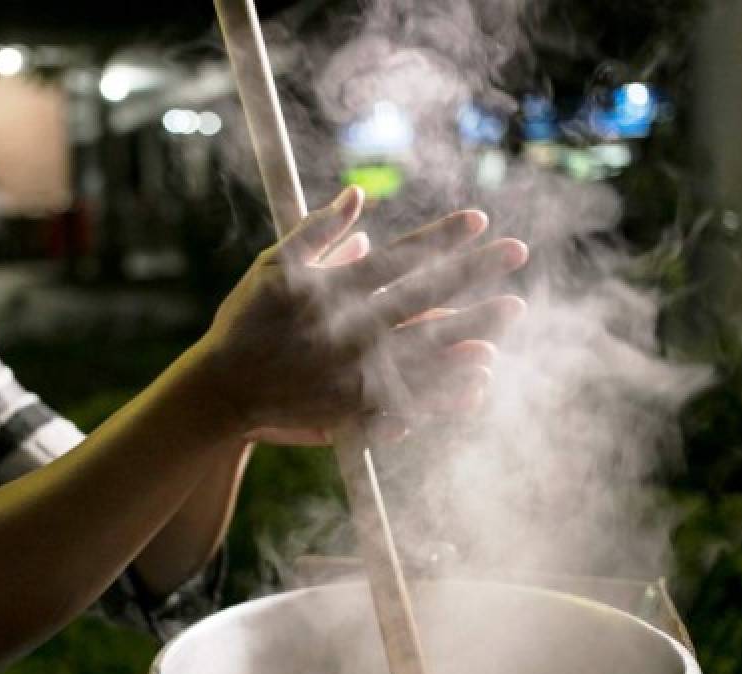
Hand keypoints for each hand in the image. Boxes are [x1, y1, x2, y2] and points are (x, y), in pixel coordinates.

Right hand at [199, 187, 527, 444]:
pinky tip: (481, 374)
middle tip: (518, 253)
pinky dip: (452, 385)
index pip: (402, 257)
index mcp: (334, 291)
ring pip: (432, 348)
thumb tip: (357, 197)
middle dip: (476, 271)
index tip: (480, 221)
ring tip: (512, 311)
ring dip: (477, 326)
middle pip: (428, 297)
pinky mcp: (360, 408)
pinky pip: (418, 396)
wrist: (223, 391)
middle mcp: (354, 330)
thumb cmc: (245, 322)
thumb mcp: (273, 267)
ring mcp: (360, 372)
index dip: (443, 237)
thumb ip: (315, 231)